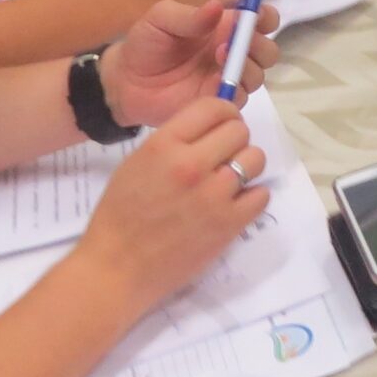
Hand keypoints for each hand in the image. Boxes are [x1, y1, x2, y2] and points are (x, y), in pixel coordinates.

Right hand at [71, 96, 268, 315]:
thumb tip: (210, 129)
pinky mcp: (228, 224)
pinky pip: (260, 195)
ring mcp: (213, 195)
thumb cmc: (119, 216)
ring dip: (246, 167)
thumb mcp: (137, 163)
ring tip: (229, 181)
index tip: (222, 125)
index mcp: (164, 145)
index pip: (213, 107)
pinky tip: (233, 204)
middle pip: (239, 131)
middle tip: (223, 157)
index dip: (224, 113)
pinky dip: (251, 198)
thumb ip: (173, 142)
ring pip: (255, 159)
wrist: (116, 269)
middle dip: (234, 141)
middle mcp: (192, 164)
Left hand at [103, 0, 281, 129]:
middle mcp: (232, 52)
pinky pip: (239, 98)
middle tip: (237, 42)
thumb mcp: (160, 19)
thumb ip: (189, 15)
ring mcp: (227, 79)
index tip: (257, 17)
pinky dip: (233, 89)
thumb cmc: (145, 44)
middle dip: (260, 45)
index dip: (266, 17)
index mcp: (225, 26)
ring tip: (217, 57)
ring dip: (246, 65)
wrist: (125, 82)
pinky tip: (213, 82)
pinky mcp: (218, 102)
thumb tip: (218, 6)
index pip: (261, 19)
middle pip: (268, 50)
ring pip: (258, 75)